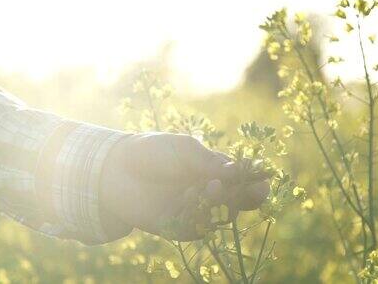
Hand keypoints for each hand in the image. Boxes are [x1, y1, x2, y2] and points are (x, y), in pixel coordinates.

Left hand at [99, 133, 269, 240]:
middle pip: (239, 201)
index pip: (243, 181)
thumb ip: (210, 162)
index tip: (262, 181)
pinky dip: (199, 214)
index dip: (255, 182)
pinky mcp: (180, 228)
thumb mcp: (185, 149)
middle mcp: (208, 193)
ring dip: (221, 203)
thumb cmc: (152, 152)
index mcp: (213, 171)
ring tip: (209, 187)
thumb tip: (238, 172)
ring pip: (222, 216)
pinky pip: (200, 229)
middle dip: (244, 196)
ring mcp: (195, 212)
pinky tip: (190, 198)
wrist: (116, 169)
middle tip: (243, 186)